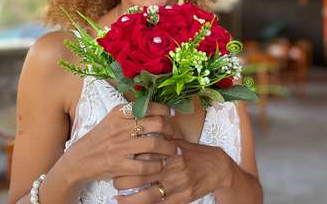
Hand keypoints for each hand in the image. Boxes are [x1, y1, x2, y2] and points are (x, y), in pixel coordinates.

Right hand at [66, 102, 180, 183]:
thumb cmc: (101, 137)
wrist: (80, 159)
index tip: (172, 113)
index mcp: (119, 113)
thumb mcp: (112, 118)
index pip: (148, 106)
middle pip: (156, 124)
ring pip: (154, 144)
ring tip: (175, 150)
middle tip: (175, 133)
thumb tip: (153, 107)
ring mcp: (120, 146)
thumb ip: (130, 112)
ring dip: (169, 148)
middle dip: (170, 129)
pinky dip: (157, 165)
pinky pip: (145, 166)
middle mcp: (121, 127)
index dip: (164, 109)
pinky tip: (161, 164)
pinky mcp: (119, 165)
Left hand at [112, 140, 231, 203]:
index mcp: (170, 150)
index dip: (129, 158)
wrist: (217, 167)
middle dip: (124, 179)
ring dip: (130, 199)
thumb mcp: (179, 142)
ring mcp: (178, 185)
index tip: (117, 159)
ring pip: (149, 195)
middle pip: (143, 174)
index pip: (144, 153)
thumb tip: (141, 134)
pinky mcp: (183, 199)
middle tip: (113, 181)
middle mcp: (173, 167)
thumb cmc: (194, 152)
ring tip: (116, 198)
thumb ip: (161, 140)